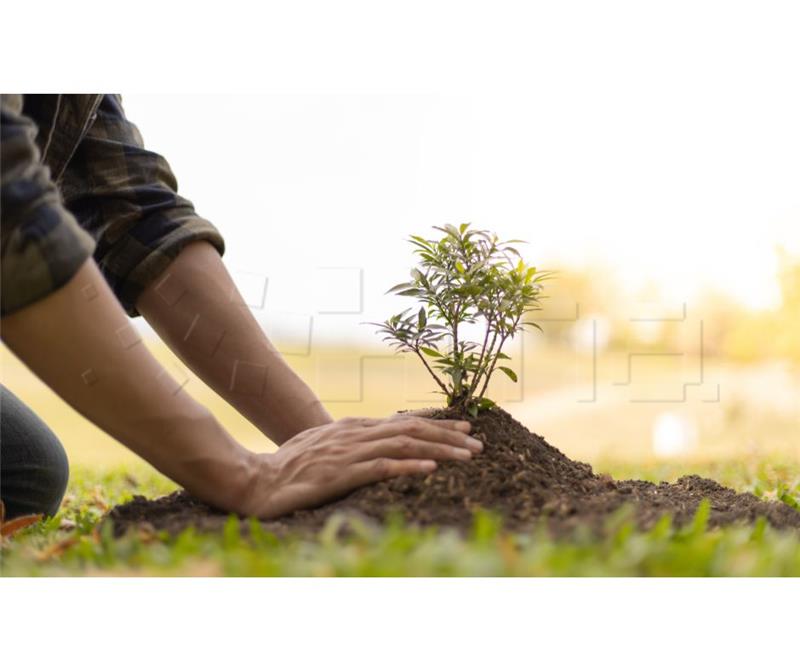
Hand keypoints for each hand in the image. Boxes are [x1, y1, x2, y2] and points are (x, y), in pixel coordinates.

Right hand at [238, 415, 481, 518]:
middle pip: (411, 430)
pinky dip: (408, 465)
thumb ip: (350, 443)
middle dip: (448, 435)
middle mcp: (355, 434)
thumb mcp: (323, 447)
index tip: (464, 429)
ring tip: (468, 456)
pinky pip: (380, 467)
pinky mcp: (340, 474)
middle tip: (478, 443)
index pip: (403, 422)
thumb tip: (375, 444)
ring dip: (439, 449)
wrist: (255, 481)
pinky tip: (431, 468)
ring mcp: (348, 453)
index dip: (437, 425)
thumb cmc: (288, 467)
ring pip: (403, 444)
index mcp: (353, 428)